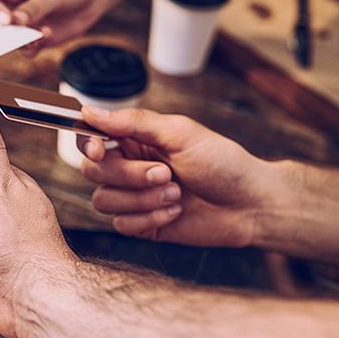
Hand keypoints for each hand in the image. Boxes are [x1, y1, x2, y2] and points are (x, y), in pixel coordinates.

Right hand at [0, 0, 119, 51]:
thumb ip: (32, 8)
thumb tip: (15, 22)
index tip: (5, 19)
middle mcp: (11, 4)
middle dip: (0, 31)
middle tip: (11, 36)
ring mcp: (21, 22)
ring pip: (7, 38)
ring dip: (21, 41)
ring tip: (38, 34)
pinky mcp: (33, 36)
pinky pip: (25, 48)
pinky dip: (33, 47)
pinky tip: (47, 34)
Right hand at [80, 107, 274, 245]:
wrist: (251, 205)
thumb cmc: (223, 163)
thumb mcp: (180, 133)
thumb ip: (133, 122)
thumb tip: (90, 112)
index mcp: (135, 140)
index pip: (89, 140)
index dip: (87, 145)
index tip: (101, 149)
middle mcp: (129, 168)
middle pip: (93, 171)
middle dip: (129, 175)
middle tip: (166, 173)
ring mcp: (134, 197)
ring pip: (104, 201)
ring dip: (142, 199)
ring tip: (176, 194)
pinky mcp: (142, 224)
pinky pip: (121, 225)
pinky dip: (150, 218)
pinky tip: (176, 212)